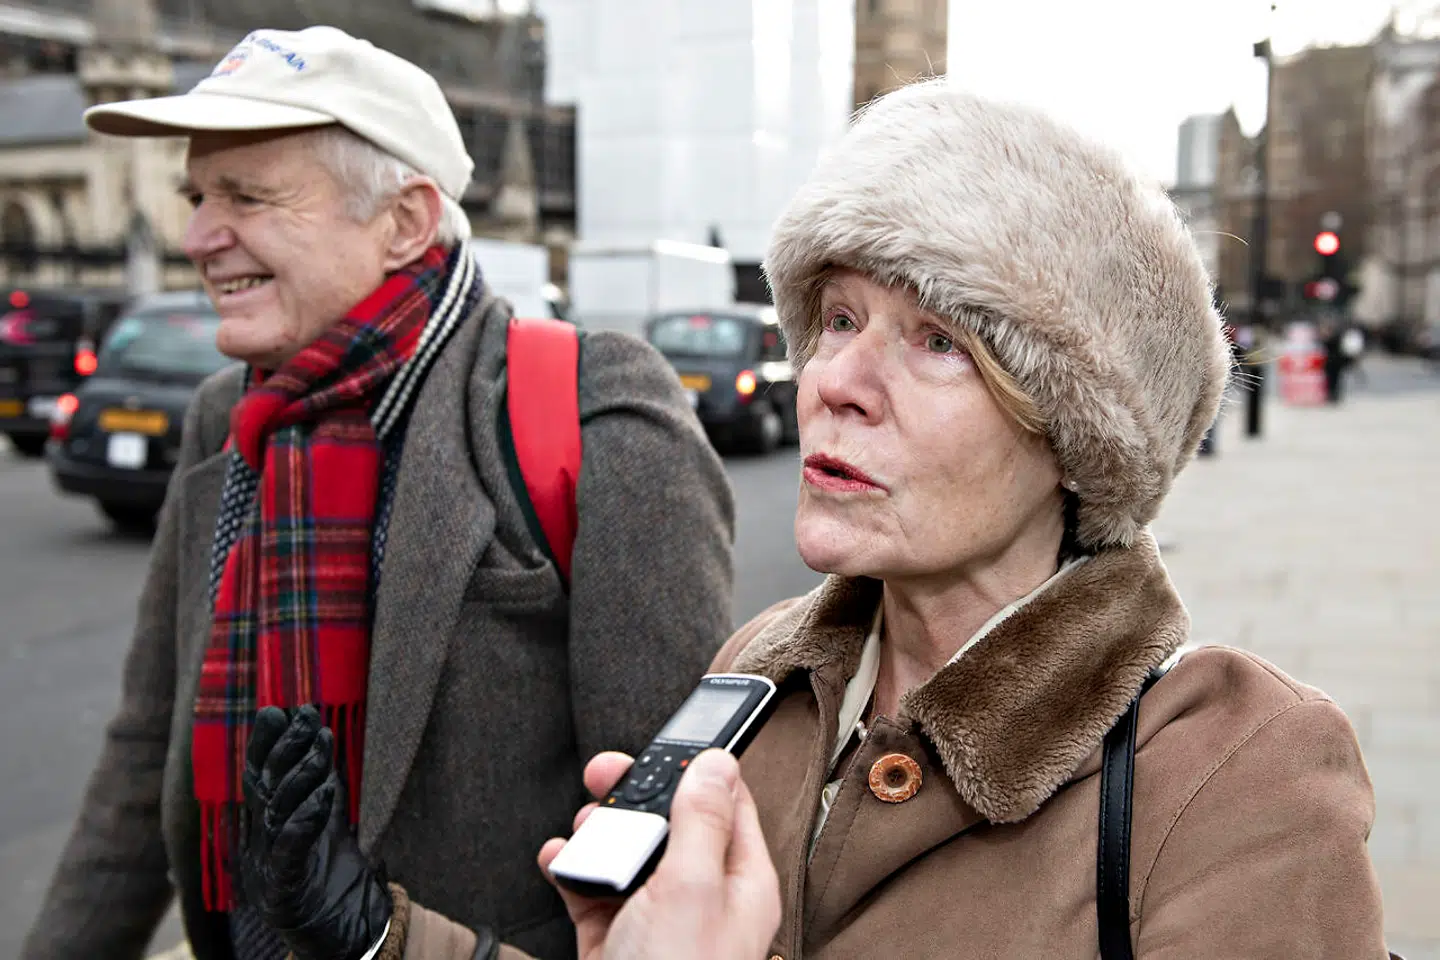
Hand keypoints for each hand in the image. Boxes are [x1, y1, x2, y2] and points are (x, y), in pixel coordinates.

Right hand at [240, 705, 391, 959]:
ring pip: (277, 813)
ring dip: (302, 775)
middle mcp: (259, 845)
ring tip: (322, 745)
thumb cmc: (333, 881)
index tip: (281, 710)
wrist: (344, 937)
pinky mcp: (284, 892)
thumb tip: (317, 742)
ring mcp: (267, 869)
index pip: (259, 779)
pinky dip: (305, 820)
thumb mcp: (327, 826)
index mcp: (265, 829)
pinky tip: (324, 795)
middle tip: (305, 715)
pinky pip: (291, 849)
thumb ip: (318, 789)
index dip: (266, 744)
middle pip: (263, 789)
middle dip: (285, 749)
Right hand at [539, 749, 780, 959]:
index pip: (729, 802)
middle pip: (669, 821)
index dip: (698, 764)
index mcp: (739, 880)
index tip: (669, 733)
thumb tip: (718, 760)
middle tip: (602, 773)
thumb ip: (703, 821)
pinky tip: (561, 861)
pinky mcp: (616, 940)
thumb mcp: (693, 887)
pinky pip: (593, 890)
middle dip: (634, 794)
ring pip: (627, 852)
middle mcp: (702, 896)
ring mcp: (657, 918)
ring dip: (598, 833)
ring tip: (581, 833)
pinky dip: (573, 870)